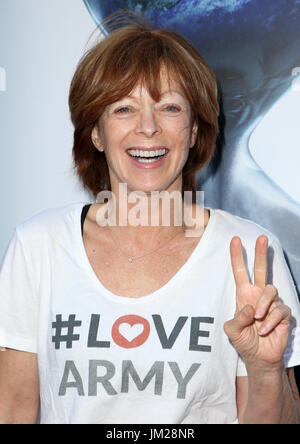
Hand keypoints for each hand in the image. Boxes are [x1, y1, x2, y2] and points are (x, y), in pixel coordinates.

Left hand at [224, 235, 290, 369]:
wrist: (259, 358)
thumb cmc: (245, 341)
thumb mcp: (232, 331)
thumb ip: (236, 319)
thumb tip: (249, 308)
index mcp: (244, 295)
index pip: (240, 272)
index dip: (237, 256)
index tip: (234, 239)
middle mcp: (258, 295)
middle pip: (262, 270)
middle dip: (260, 253)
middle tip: (261, 238)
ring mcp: (272, 303)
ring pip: (271, 290)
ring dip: (263, 304)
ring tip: (257, 319)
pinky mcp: (283, 314)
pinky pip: (279, 310)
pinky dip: (270, 321)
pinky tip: (264, 330)